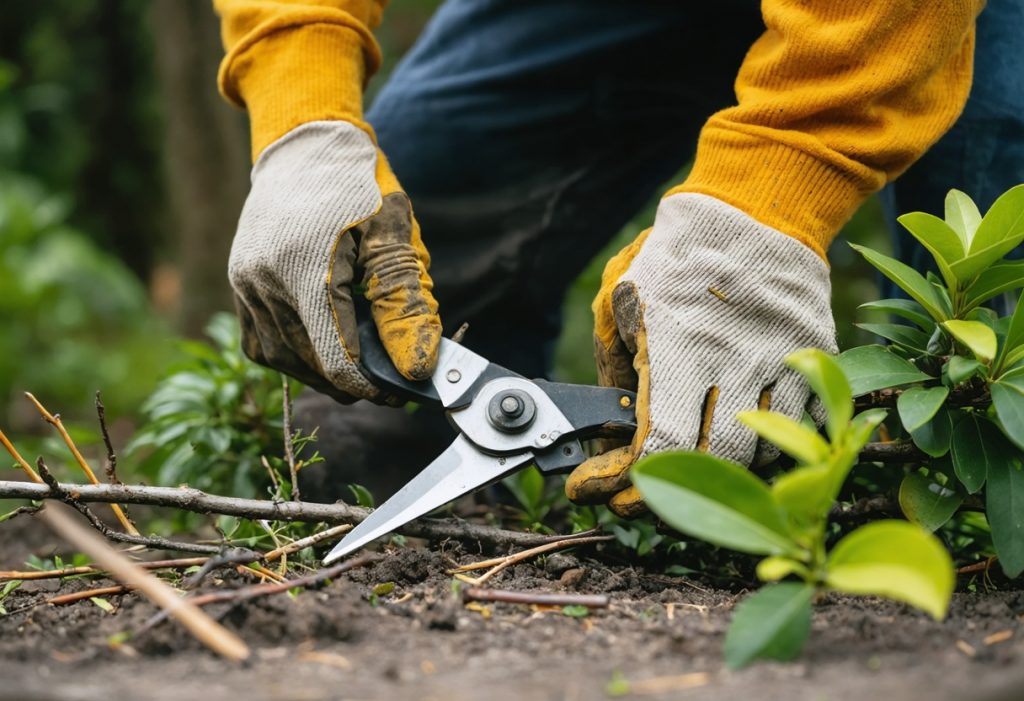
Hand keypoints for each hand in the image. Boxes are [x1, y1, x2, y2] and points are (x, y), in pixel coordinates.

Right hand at [228, 121, 441, 401]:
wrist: (306, 142)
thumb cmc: (359, 184)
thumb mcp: (393, 236)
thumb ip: (405, 304)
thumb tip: (417, 367)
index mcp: (304, 270)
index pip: (336, 361)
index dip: (373, 386)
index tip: (403, 387)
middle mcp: (263, 281)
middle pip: (310, 365)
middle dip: (354, 381)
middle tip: (391, 378)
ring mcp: (243, 284)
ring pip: (283, 360)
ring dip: (322, 373)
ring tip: (360, 365)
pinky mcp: (237, 283)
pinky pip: (260, 343)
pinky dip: (292, 356)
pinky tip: (322, 348)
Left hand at [565, 193, 836, 515]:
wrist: (754, 209)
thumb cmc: (677, 254)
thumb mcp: (620, 297)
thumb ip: (612, 362)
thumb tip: (608, 426)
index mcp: (678, 349)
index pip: (659, 446)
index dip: (626, 484)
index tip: (601, 493)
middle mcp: (733, 363)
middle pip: (715, 463)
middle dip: (674, 489)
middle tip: (647, 491)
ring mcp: (780, 363)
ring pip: (764, 453)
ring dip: (726, 468)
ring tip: (696, 458)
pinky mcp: (814, 359)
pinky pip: (803, 427)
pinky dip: (774, 443)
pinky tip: (744, 434)